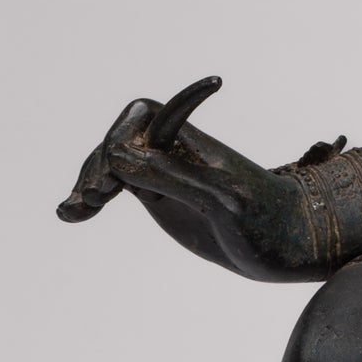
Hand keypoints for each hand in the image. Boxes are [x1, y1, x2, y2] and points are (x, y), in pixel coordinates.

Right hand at [58, 80, 311, 278]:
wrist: (290, 246)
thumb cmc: (270, 220)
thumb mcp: (225, 198)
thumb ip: (175, 176)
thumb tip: (118, 157)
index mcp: (192, 145)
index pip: (147, 115)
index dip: (132, 124)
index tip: (154, 146)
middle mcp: (175, 155)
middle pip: (118, 141)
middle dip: (98, 163)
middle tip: (97, 196)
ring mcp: (165, 175)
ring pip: (111, 165)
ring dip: (88, 182)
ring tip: (77, 210)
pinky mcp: (160, 196)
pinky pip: (117, 187)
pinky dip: (90, 200)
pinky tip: (70, 217)